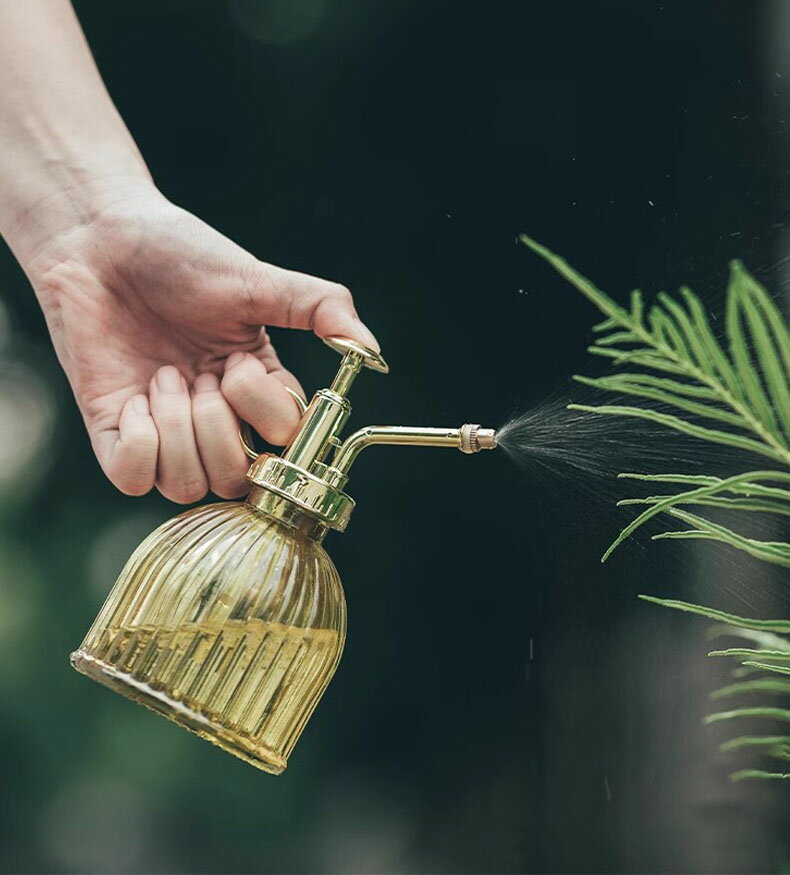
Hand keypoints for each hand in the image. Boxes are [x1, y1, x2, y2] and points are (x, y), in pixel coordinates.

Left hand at [23, 184, 377, 501]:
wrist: (101, 240)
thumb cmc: (181, 255)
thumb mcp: (258, 280)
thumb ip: (321, 307)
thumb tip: (371, 351)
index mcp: (256, 390)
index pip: (286, 445)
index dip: (266, 415)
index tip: (237, 364)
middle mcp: (215, 418)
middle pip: (240, 480)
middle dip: (219, 428)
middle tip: (198, 374)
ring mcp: (165, 430)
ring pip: (189, 487)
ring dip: (178, 430)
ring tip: (163, 378)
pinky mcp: (114, 432)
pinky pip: (132, 480)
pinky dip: (139, 444)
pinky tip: (135, 399)